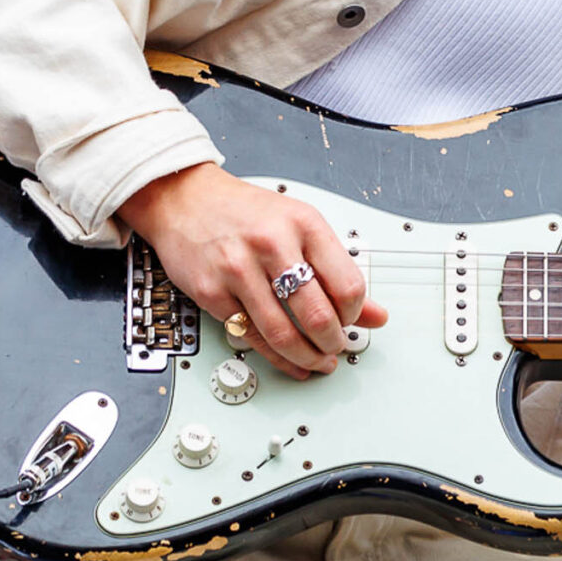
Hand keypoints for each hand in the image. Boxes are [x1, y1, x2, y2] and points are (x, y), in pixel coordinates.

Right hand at [116, 165, 389, 379]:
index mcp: (303, 223)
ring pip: (282, 333)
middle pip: (317, 314)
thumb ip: (338, 269)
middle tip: (337, 348)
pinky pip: (251, 337)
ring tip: (319, 361)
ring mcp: (238, 269)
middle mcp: (272, 244)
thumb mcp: (300, 226)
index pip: (347, 284)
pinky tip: (290, 362)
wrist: (186, 199)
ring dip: (307, 357)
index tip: (352, 320)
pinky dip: (276, 358)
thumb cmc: (246, 212)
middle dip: (333, 342)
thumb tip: (375, 313)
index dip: (356, 314)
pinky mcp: (211, 292)